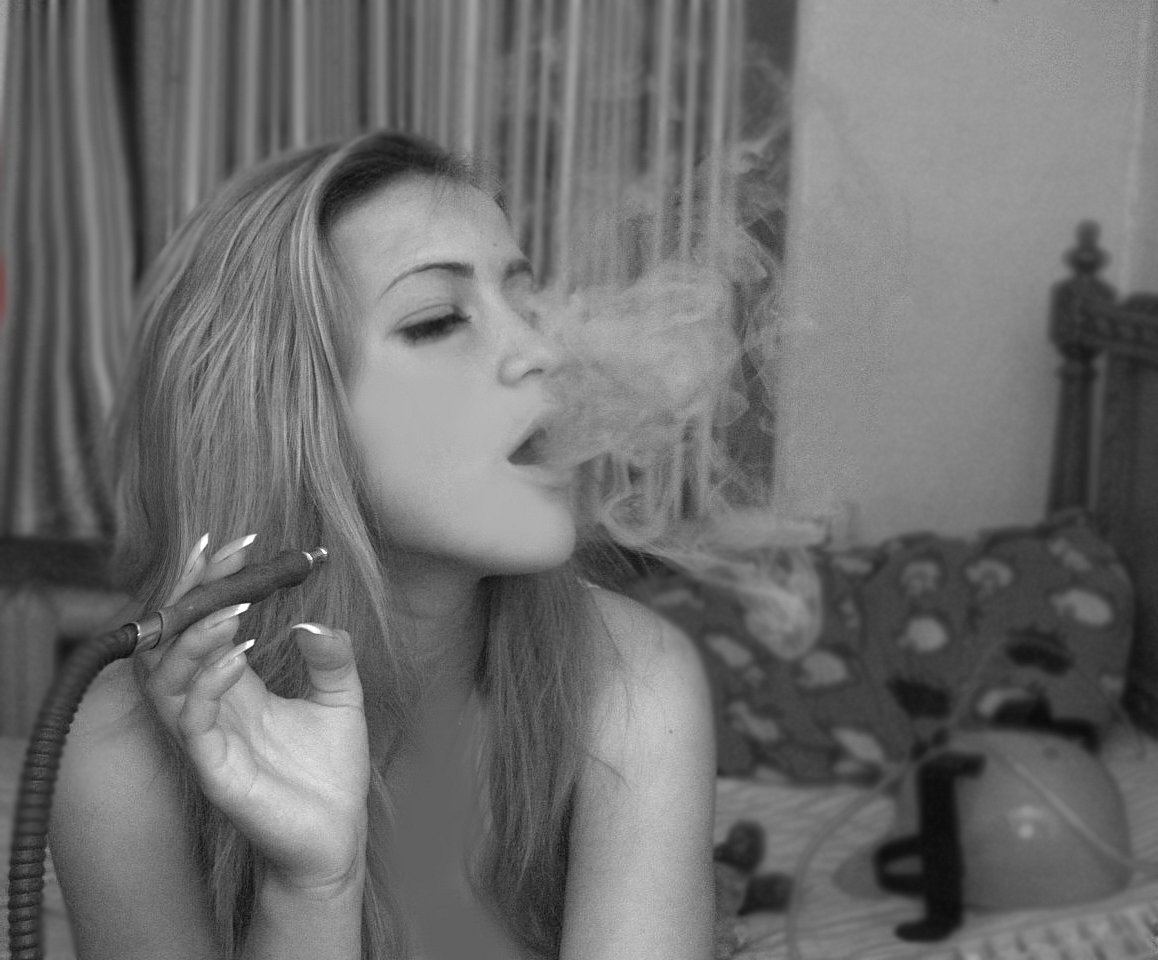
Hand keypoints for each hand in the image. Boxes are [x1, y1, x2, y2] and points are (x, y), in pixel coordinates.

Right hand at [138, 534, 370, 894]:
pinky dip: (210, 681)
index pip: (206, 625)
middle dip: (190, 596)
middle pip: (172, 642)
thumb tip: (313, 621)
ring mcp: (207, 739)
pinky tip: (238, 655)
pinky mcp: (214, 770)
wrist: (337, 836)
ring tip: (230, 609)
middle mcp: (211, 707)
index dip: (213, 584)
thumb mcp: (342, 699)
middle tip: (221, 557)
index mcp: (235, 688)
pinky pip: (194, 720)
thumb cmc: (332, 772)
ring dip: (194, 638)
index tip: (235, 543)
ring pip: (167, 680)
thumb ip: (332, 657)